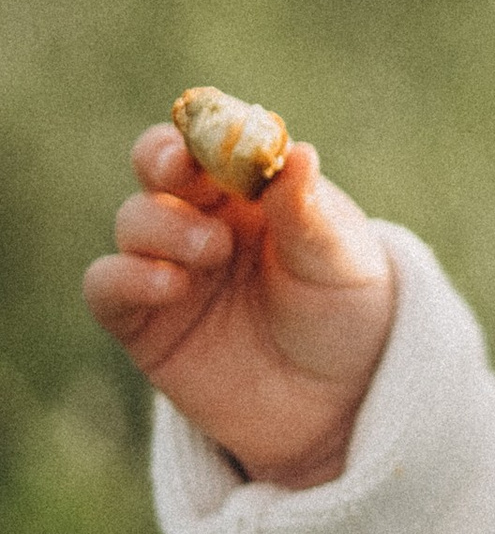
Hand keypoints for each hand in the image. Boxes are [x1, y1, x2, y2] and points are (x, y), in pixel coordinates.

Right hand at [84, 124, 395, 488]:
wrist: (337, 407)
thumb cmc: (347, 318)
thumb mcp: (342, 264)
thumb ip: (309, 213)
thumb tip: (297, 152)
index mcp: (253, 188)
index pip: (213, 137)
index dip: (205, 126)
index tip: (212, 130)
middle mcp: (203, 218)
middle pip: (157, 164)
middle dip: (162, 158)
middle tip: (180, 169)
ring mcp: (169, 267)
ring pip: (134, 220)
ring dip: (163, 225)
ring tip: (211, 251)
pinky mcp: (142, 322)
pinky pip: (108, 286)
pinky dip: (127, 276)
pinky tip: (169, 284)